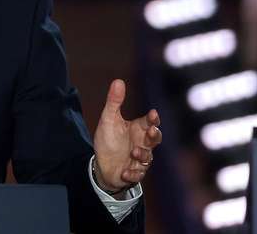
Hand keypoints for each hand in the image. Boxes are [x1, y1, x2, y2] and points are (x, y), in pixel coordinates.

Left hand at [93, 79, 161, 193]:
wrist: (102, 164)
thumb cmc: (108, 139)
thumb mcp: (108, 119)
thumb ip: (114, 102)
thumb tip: (118, 81)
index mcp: (137, 129)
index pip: (149, 122)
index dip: (153, 118)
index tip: (153, 114)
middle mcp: (141, 143)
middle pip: (155, 139)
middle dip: (155, 136)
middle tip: (151, 132)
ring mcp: (139, 159)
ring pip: (148, 157)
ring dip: (142, 155)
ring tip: (133, 152)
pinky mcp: (133, 173)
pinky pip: (137, 175)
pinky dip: (133, 173)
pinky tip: (125, 171)